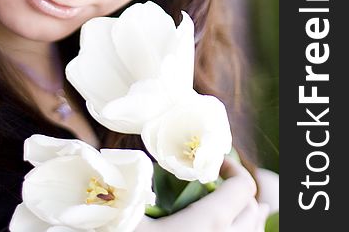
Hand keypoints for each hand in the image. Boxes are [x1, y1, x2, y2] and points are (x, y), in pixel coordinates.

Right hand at [137, 157, 268, 230]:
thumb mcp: (132, 213)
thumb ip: (146, 187)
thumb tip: (153, 169)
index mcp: (210, 223)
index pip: (243, 188)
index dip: (234, 168)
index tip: (214, 162)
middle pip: (252, 213)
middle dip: (242, 193)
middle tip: (223, 181)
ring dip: (247, 219)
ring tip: (240, 208)